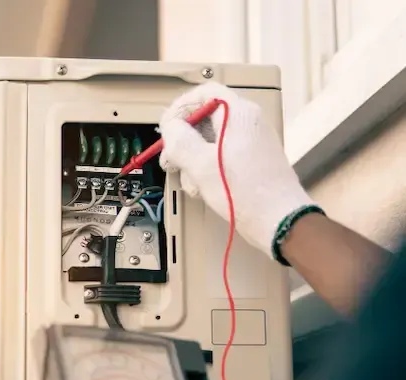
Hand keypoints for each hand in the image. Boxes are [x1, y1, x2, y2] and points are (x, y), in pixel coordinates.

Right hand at [159, 82, 314, 259]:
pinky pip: (221, 155)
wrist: (278, 220)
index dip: (180, 107)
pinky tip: (203, 186)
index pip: (205, 93)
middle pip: (206, 118)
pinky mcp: (252, 160)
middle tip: (171, 157)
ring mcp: (252, 142)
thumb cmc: (246, 192)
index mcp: (240, 114)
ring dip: (192, 158)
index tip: (167, 127)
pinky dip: (207, 167)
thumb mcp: (201, 164)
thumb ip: (179, 140)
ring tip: (190, 178)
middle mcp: (249, 123)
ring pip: (210, 140)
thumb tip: (170, 128)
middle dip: (183, 139)